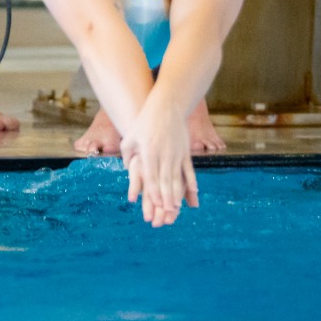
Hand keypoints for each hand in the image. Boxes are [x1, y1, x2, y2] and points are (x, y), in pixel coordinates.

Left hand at [121, 103, 197, 227]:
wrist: (167, 106)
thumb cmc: (145, 121)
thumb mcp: (130, 136)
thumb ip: (127, 154)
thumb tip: (127, 170)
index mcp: (149, 152)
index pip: (151, 176)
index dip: (153, 192)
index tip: (155, 205)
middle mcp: (164, 154)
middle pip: (165, 181)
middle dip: (166, 199)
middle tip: (167, 214)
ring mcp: (176, 153)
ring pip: (177, 178)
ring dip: (177, 194)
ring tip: (177, 208)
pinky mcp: (185, 151)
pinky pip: (189, 170)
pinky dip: (191, 182)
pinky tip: (193, 193)